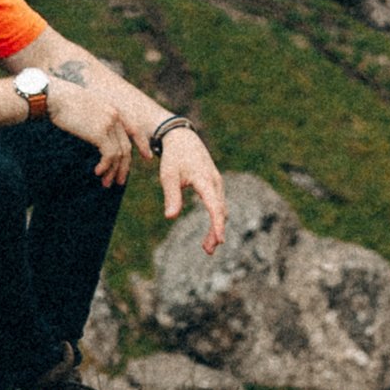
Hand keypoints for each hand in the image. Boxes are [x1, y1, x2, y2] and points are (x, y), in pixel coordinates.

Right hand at [45, 76, 132, 185]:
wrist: (55, 97)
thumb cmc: (63, 102)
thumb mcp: (85, 108)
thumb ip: (96, 119)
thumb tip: (96, 136)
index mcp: (113, 108)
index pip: (134, 128)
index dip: (142, 143)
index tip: (147, 156)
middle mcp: (115, 115)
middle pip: (126, 147)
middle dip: (124, 167)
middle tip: (119, 182)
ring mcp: (109, 123)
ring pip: (119, 154)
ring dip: (113, 171)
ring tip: (105, 183)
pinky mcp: (101, 132)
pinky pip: (109, 155)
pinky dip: (105, 166)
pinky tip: (97, 172)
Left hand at [159, 123, 225, 252]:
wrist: (182, 138)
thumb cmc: (174, 157)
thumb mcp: (168, 175)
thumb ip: (171, 196)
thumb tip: (170, 217)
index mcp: (205, 180)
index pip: (215, 206)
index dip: (218, 224)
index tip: (220, 240)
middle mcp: (215, 182)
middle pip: (221, 211)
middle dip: (216, 231)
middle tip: (208, 251)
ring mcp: (217, 183)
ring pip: (221, 209)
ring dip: (216, 228)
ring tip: (207, 247)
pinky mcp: (214, 185)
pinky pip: (218, 205)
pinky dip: (216, 219)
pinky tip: (211, 232)